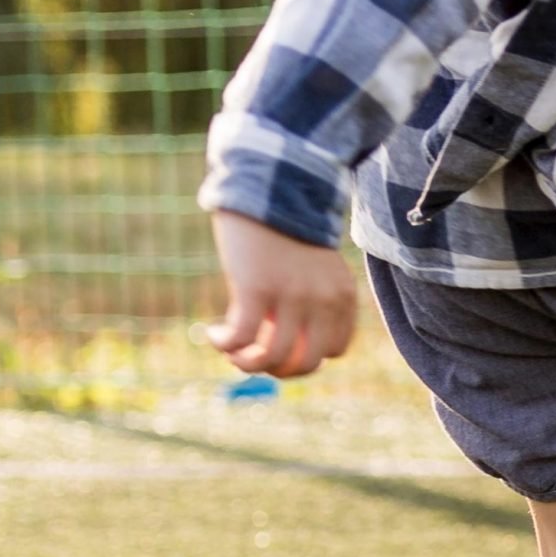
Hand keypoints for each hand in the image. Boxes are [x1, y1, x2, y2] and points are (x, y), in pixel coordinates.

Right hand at [203, 211, 355, 378]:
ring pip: (272, 358)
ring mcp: (292, 296)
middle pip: (306, 363)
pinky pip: (242, 339)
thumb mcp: (314, 268)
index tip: (279, 343)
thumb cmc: (285, 230)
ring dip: (245, 363)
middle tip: (252, 356)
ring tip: (230, 349)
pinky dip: (225, 346)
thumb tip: (284, 348)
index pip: (335, 350)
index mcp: (342, 295)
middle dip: (276, 369)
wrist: (268, 187)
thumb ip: (312, 301)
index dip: (304, 356)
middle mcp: (323, 300)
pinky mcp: (257, 289)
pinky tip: (213, 334)